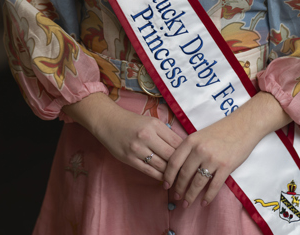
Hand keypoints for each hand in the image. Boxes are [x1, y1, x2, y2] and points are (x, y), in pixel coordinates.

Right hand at [64, 93, 182, 181]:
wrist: (108, 122)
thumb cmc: (132, 122)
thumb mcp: (151, 122)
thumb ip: (166, 134)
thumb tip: (184, 148)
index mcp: (155, 125)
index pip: (177, 142)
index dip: (186, 153)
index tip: (192, 159)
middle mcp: (146, 136)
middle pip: (171, 156)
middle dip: (181, 165)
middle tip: (189, 172)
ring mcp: (137, 149)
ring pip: (161, 166)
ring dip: (171, 173)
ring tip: (179, 178)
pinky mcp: (130, 159)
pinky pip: (149, 171)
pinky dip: (159, 176)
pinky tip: (165, 178)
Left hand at [163, 92, 290, 206]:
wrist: (244, 125)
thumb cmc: (222, 130)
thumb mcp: (200, 135)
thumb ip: (189, 149)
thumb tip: (178, 168)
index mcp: (191, 141)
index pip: (174, 162)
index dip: (168, 176)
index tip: (165, 185)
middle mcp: (200, 150)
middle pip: (184, 175)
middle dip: (178, 189)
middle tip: (176, 198)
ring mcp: (213, 159)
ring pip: (197, 183)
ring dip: (190, 195)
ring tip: (187, 203)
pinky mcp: (226, 167)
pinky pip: (214, 186)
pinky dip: (208, 197)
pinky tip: (204, 203)